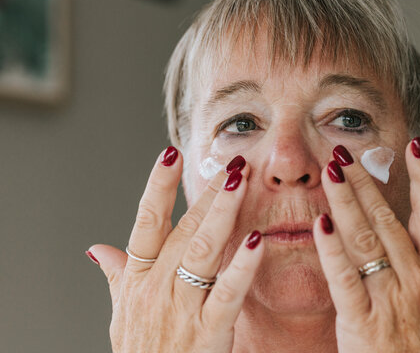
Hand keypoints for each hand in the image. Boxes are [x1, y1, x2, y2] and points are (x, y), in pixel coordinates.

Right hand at [86, 149, 262, 352]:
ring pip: (203, 250)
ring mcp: (182, 307)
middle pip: (184, 228)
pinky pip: (227, 292)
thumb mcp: (120, 312)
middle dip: (208, 193)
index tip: (171, 152)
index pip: (145, 221)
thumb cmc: (140, 350)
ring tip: (240, 181)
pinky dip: (242, 265)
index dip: (157, 185)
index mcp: (137, 278)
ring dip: (223, 212)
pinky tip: (258, 239)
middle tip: (230, 162)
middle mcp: (157, 286)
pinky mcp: (208, 331)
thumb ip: (116, 276)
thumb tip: (97, 248)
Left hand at [312, 140, 419, 351]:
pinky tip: (321, 222)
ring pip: (366, 239)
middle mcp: (415, 279)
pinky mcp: (363, 321)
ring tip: (332, 171)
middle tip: (348, 153)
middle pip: (390, 220)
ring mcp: (390, 299)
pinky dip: (332, 249)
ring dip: (347, 202)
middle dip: (368, 183)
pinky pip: (345, 277)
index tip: (418, 144)